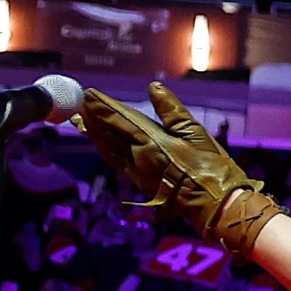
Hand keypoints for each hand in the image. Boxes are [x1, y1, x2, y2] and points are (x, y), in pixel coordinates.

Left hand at [76, 83, 281, 254]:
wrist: (212, 202)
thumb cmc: (210, 167)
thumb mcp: (196, 133)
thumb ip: (172, 110)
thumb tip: (154, 87)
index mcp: (151, 141)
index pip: (121, 118)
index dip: (102, 105)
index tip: (88, 93)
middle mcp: (138, 155)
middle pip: (109, 131)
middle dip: (93, 116)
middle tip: (77, 103)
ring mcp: (136, 169)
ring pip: (108, 146)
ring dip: (94, 132)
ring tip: (82, 119)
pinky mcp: (140, 180)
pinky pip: (115, 160)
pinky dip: (104, 149)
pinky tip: (99, 144)